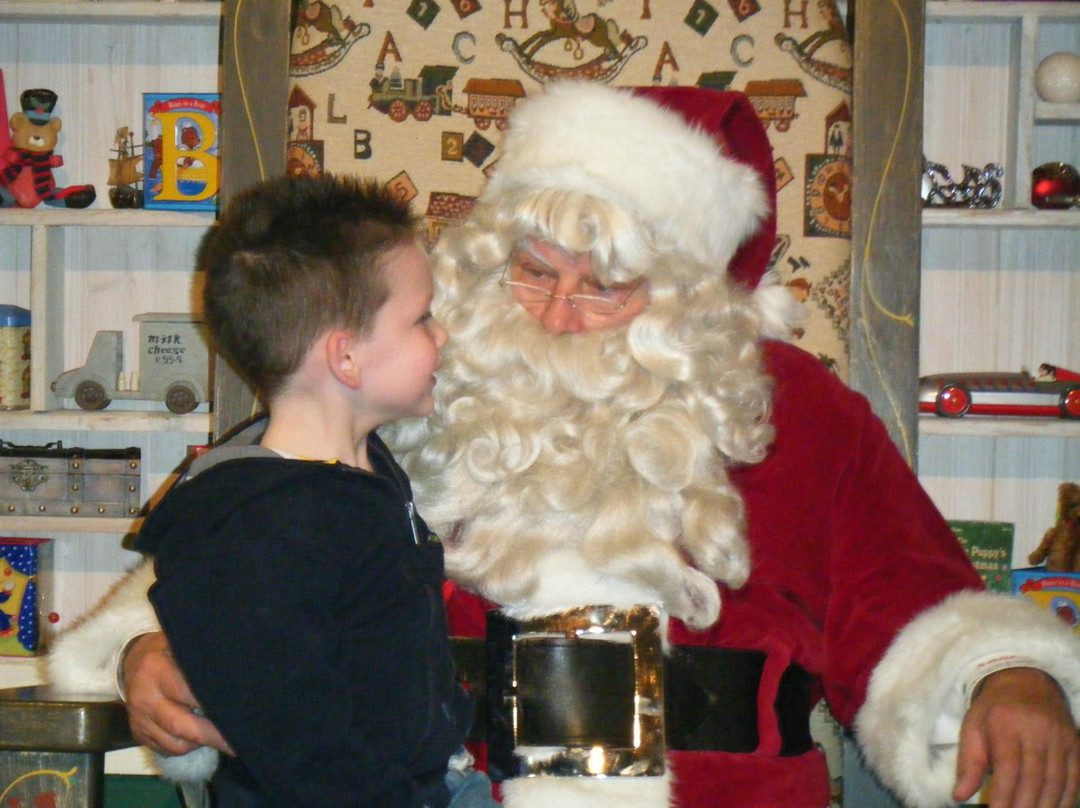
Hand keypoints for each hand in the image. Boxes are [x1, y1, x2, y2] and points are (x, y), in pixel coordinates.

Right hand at [122, 632, 233, 756]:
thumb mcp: (181, 643)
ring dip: (202, 744)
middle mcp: (144, 697)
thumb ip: (203, 657)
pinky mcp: (138, 734)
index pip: (187, 691)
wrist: (131, 661)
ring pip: (175, 743)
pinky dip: (187, 747)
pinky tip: (201, 737)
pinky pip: (166, 749)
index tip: (239, 709)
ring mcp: (139, 719)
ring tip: (224, 738)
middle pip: (180, 725)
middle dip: (212, 736)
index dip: (214, 703)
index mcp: (156, 669)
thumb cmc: (168, 650)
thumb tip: (238, 670)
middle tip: (238, 742)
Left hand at [954, 667, 1079, 807]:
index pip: (1008, 767)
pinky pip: (1074, 777)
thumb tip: (959, 796)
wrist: (1025, 681)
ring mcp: (1059, 737)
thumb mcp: (972, 727)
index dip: (1005, 795)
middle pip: (1034, 777)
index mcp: (1005, 724)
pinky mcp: (1074, 743)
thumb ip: (968, 763)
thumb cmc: (994, 709)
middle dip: (1025, 805)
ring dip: (1046, 806)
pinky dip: (1066, 798)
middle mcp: (1036, 730)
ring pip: (1057, 780)